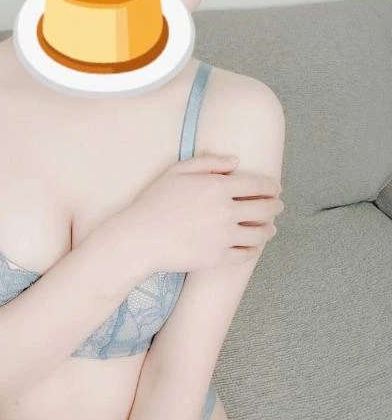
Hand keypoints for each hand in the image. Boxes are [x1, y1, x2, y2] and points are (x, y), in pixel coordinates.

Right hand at [120, 154, 283, 272]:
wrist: (140, 237)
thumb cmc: (155, 200)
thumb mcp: (178, 171)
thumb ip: (209, 162)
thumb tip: (236, 161)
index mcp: (217, 187)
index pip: (257, 185)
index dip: (271, 186)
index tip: (276, 187)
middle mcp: (225, 211)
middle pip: (263, 209)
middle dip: (275, 206)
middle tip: (278, 206)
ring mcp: (223, 236)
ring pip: (259, 233)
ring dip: (268, 229)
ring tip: (270, 227)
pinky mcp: (218, 258)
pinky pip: (245, 254)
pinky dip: (254, 249)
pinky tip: (253, 245)